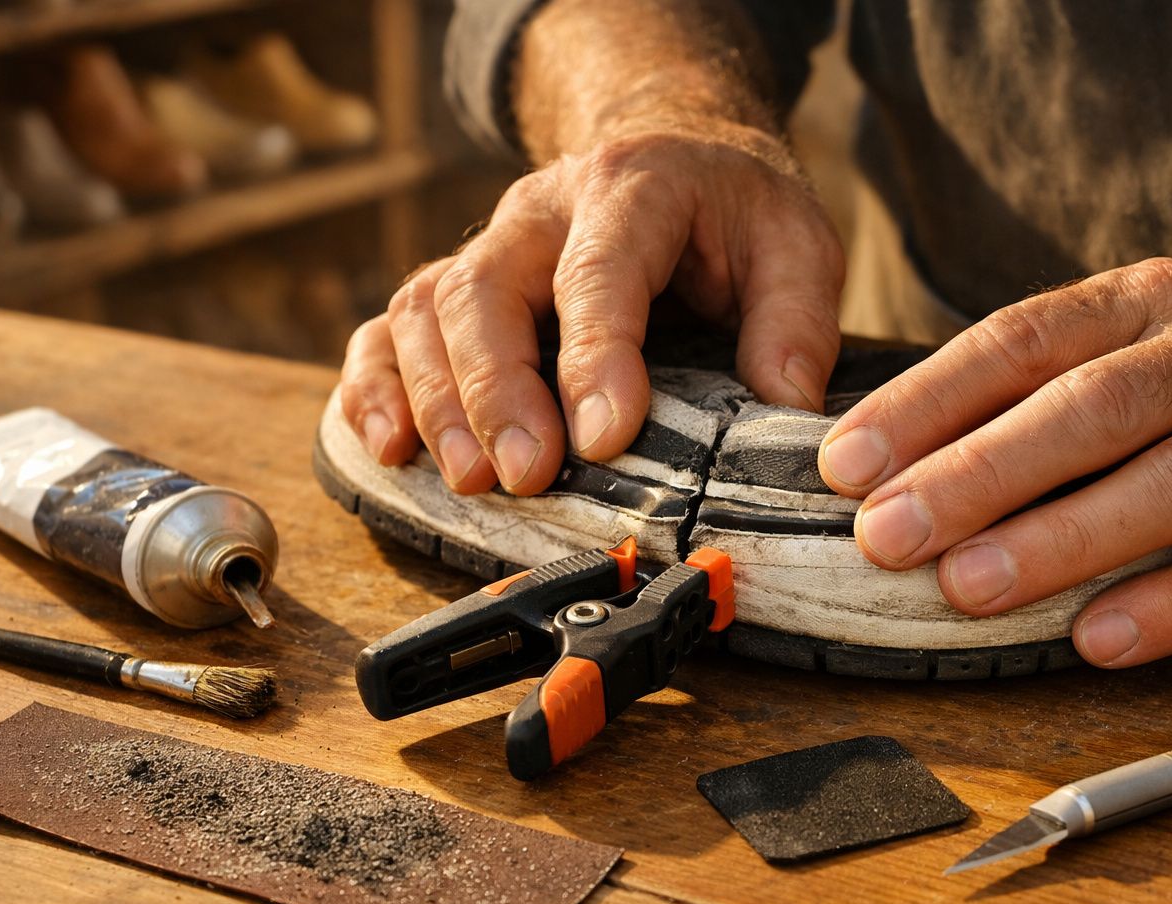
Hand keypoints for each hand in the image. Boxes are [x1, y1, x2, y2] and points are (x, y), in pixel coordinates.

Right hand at [340, 124, 842, 494]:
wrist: (677, 156)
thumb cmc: (734, 214)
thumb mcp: (795, 245)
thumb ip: (796, 321)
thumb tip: (783, 410)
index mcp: (630, 188)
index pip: (599, 272)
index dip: (595, 358)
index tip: (605, 439)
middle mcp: (540, 211)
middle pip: (486, 290)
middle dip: (498, 392)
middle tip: (525, 477)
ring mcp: (488, 246)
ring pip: (427, 310)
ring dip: (438, 402)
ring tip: (469, 479)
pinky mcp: (456, 286)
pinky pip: (388, 328)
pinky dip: (375, 387)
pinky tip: (389, 447)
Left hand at [818, 257, 1171, 666]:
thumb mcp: (1149, 330)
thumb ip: (1045, 381)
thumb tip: (900, 455)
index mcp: (1147, 301)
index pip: (1021, 340)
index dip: (928, 400)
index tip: (847, 462)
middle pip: (1090, 410)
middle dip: (979, 473)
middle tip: (888, 533)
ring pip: (1171, 482)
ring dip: (1064, 540)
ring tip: (970, 588)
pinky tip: (1102, 639)